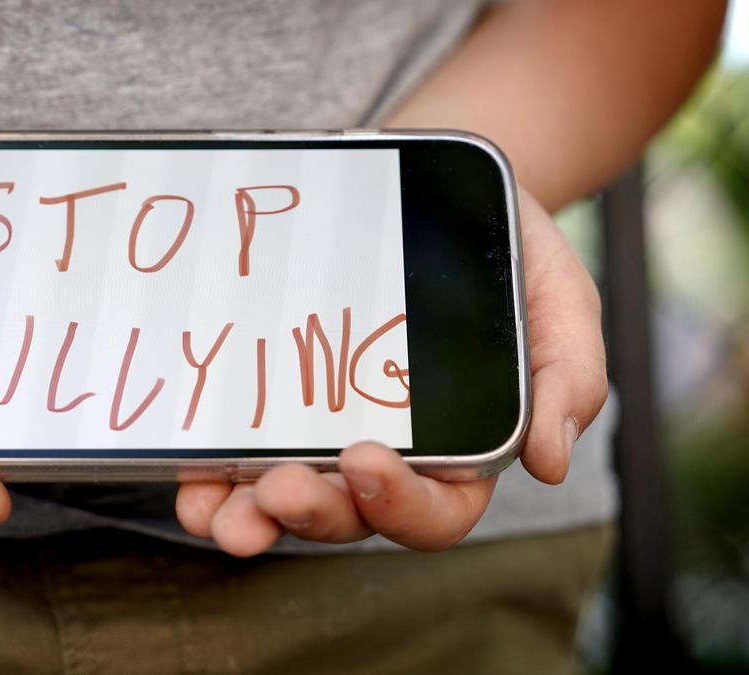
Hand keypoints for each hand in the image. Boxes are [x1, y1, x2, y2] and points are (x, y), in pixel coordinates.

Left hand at [175, 187, 607, 555]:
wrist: (438, 195)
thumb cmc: (506, 253)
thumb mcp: (558, 301)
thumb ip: (565, 376)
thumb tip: (549, 461)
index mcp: (461, 453)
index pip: (437, 509)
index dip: (400, 503)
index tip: (364, 461)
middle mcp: (384, 456)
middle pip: (347, 515)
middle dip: (307, 512)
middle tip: (274, 491)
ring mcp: (321, 432)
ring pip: (281, 496)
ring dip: (245, 512)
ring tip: (214, 510)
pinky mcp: (273, 401)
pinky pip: (235, 452)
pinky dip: (208, 470)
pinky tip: (185, 470)